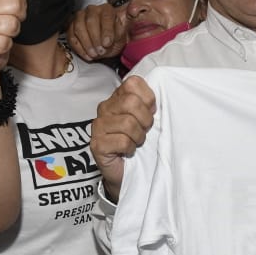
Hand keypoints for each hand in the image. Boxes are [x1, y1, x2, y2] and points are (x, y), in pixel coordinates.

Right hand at [68, 3, 126, 60]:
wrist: (104, 46)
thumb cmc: (113, 39)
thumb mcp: (122, 34)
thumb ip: (126, 24)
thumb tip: (134, 10)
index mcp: (107, 9)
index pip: (106, 17)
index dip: (106, 31)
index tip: (107, 44)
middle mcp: (92, 10)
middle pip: (90, 22)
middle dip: (95, 39)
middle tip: (100, 51)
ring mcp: (79, 17)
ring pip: (78, 28)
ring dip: (86, 43)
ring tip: (94, 54)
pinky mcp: (70, 26)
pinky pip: (71, 36)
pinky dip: (78, 47)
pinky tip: (87, 55)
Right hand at [92, 75, 154, 200]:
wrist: (125, 171)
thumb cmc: (138, 142)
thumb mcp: (146, 119)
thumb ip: (149, 104)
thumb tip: (158, 98)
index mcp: (117, 98)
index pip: (133, 83)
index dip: (148, 99)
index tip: (150, 113)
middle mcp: (105, 108)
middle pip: (131, 102)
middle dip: (145, 119)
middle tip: (144, 131)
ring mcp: (98, 126)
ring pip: (127, 123)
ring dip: (138, 136)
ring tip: (136, 142)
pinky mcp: (97, 144)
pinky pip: (122, 141)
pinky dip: (130, 148)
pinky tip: (128, 151)